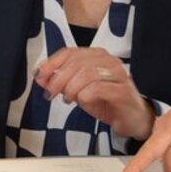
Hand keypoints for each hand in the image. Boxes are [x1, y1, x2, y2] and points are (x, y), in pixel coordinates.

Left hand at [34, 47, 151, 139]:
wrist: (131, 119)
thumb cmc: (106, 101)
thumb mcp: (78, 90)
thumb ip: (61, 81)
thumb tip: (40, 76)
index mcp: (96, 55)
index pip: (69, 52)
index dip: (51, 64)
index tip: (39, 77)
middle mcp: (108, 60)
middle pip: (77, 62)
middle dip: (59, 79)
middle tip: (51, 93)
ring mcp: (118, 74)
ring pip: (87, 73)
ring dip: (71, 88)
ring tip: (68, 99)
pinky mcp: (123, 91)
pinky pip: (98, 88)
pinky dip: (84, 95)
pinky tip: (83, 102)